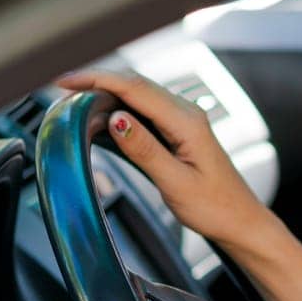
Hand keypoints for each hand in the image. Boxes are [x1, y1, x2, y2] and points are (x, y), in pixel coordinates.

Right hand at [54, 67, 273, 251]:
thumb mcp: (176, 183)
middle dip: (96, 81)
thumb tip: (116, 119)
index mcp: (187, 122)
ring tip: (74, 101)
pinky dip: (118, 108)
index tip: (65, 81)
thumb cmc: (215, 207)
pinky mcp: (178, 131)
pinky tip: (101, 117)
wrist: (240, 220)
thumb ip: (145, 150)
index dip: (97, 79)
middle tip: (61, 89)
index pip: (135, 88)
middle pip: (134, 84)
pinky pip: (144, 110)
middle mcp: (186, 114)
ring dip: (106, 93)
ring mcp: (183, 120)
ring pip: (138, 95)